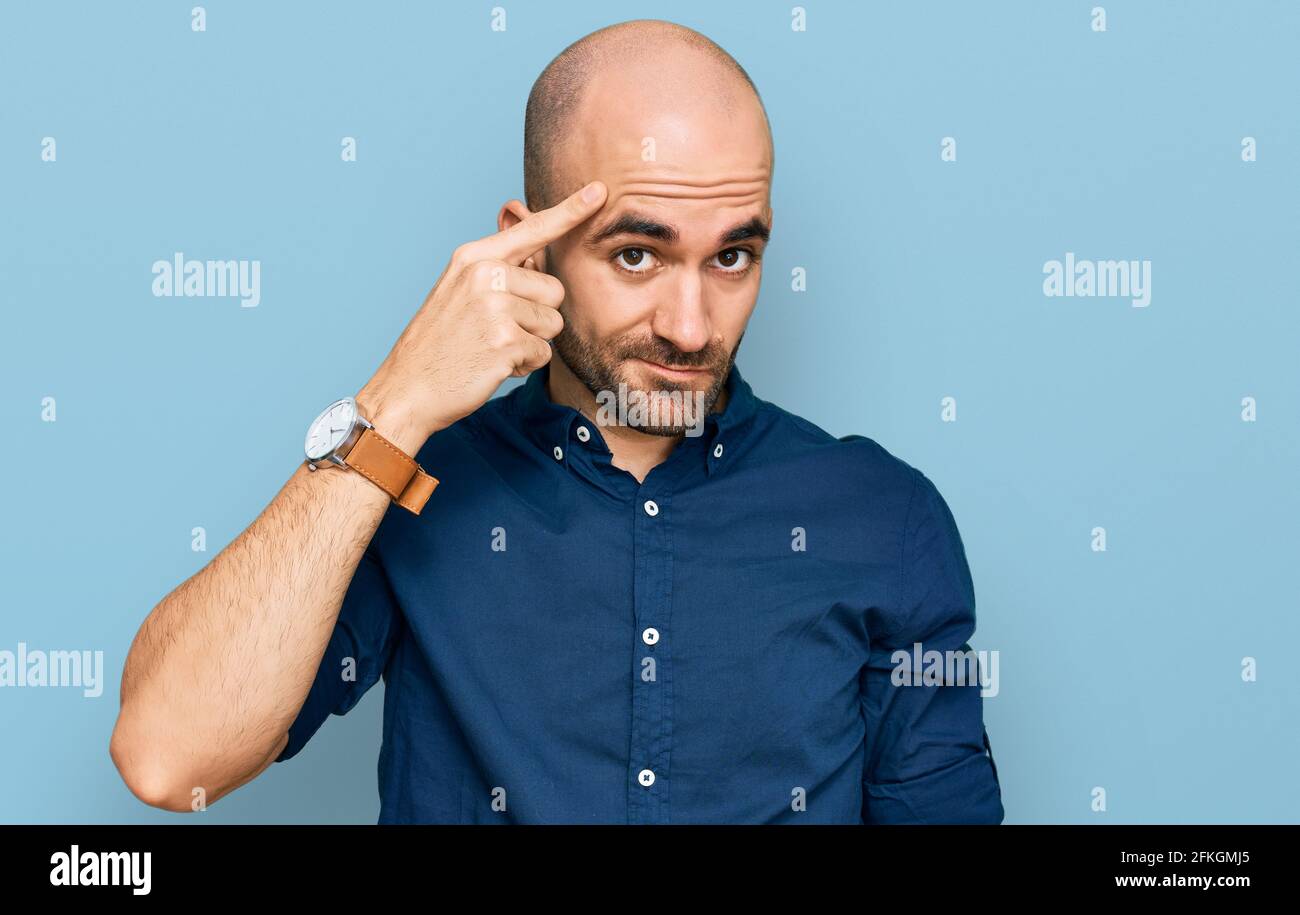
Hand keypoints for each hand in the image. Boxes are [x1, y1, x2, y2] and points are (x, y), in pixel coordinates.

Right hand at [355, 180, 607, 449]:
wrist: (407, 387)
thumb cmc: (439, 343)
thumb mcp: (460, 291)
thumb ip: (500, 271)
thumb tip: (539, 255)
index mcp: (474, 257)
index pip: (532, 229)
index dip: (570, 211)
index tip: (599, 191)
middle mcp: (485, 274)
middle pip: (554, 290)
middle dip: (536, 316)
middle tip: (495, 330)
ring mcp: (495, 306)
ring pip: (553, 323)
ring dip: (531, 342)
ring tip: (492, 347)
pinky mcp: (505, 340)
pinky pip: (543, 352)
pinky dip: (524, 364)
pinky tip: (492, 365)